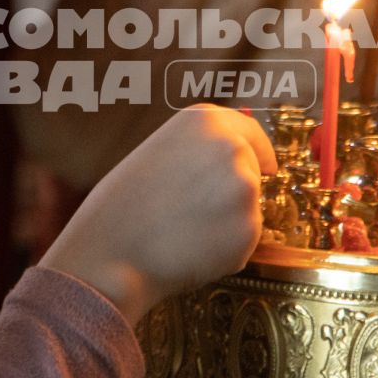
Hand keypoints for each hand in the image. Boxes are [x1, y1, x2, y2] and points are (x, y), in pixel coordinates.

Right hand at [42, 105, 274, 323]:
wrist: (110, 256)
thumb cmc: (121, 207)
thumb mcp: (157, 153)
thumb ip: (197, 150)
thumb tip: (232, 159)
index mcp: (205, 121)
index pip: (250, 131)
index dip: (259, 150)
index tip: (266, 165)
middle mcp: (231, 147)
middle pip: (250, 170)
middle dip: (232, 191)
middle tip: (191, 211)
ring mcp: (244, 189)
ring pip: (248, 208)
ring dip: (227, 221)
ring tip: (183, 230)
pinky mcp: (249, 230)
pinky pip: (244, 240)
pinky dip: (225, 249)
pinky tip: (190, 248)